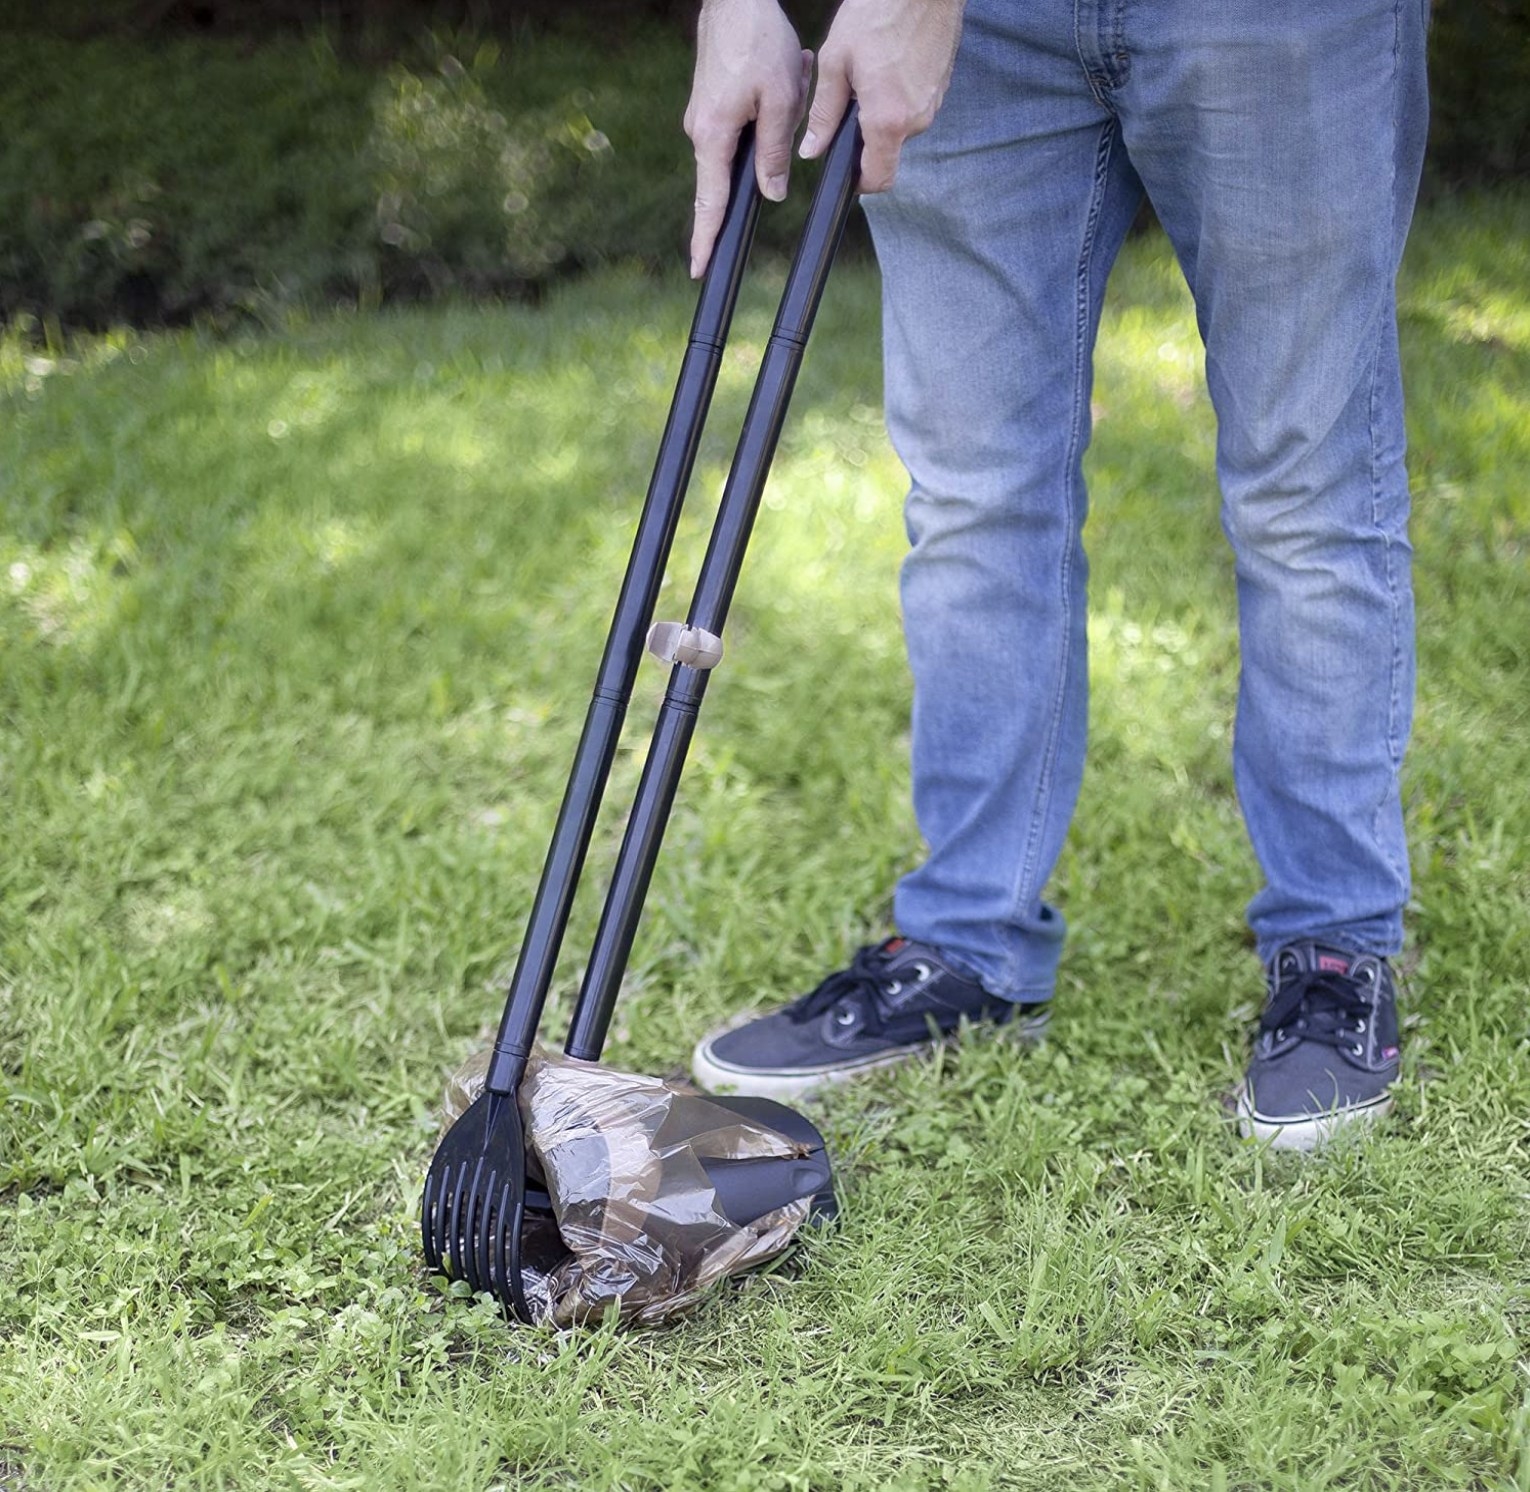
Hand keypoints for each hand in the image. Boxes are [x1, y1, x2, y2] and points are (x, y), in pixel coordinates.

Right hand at [685, 0, 813, 277]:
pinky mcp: (712, 104)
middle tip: (778, 115)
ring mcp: (704, 118)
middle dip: (762, 157)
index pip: (710, 202)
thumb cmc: (758, 42)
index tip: (700, 270)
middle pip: (727, 177)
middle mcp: (700, 132)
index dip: (707, 239)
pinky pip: (743, 123)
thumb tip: (770, 193)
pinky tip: (785, 72)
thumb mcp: (780, 99)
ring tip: (790, 74)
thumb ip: (774, 152)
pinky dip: (768, 105)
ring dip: (774, 116)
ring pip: (744, 145)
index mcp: (713, 137)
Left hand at [801, 0, 964, 192]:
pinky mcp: (941, 88)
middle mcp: (916, 121)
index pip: (879, 179)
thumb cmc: (877, 12)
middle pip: (888, 152)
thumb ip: (823, 114)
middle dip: (867, 138)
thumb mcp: (836, 61)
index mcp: (887, 120)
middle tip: (850, 102)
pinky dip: (898, 96)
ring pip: (900, 127)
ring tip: (870, 75)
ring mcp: (933, 104)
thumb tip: (812, 149)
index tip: (847, 172)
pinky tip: (888, 65)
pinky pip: (914, 106)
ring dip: (883, 113)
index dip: (860, 183)